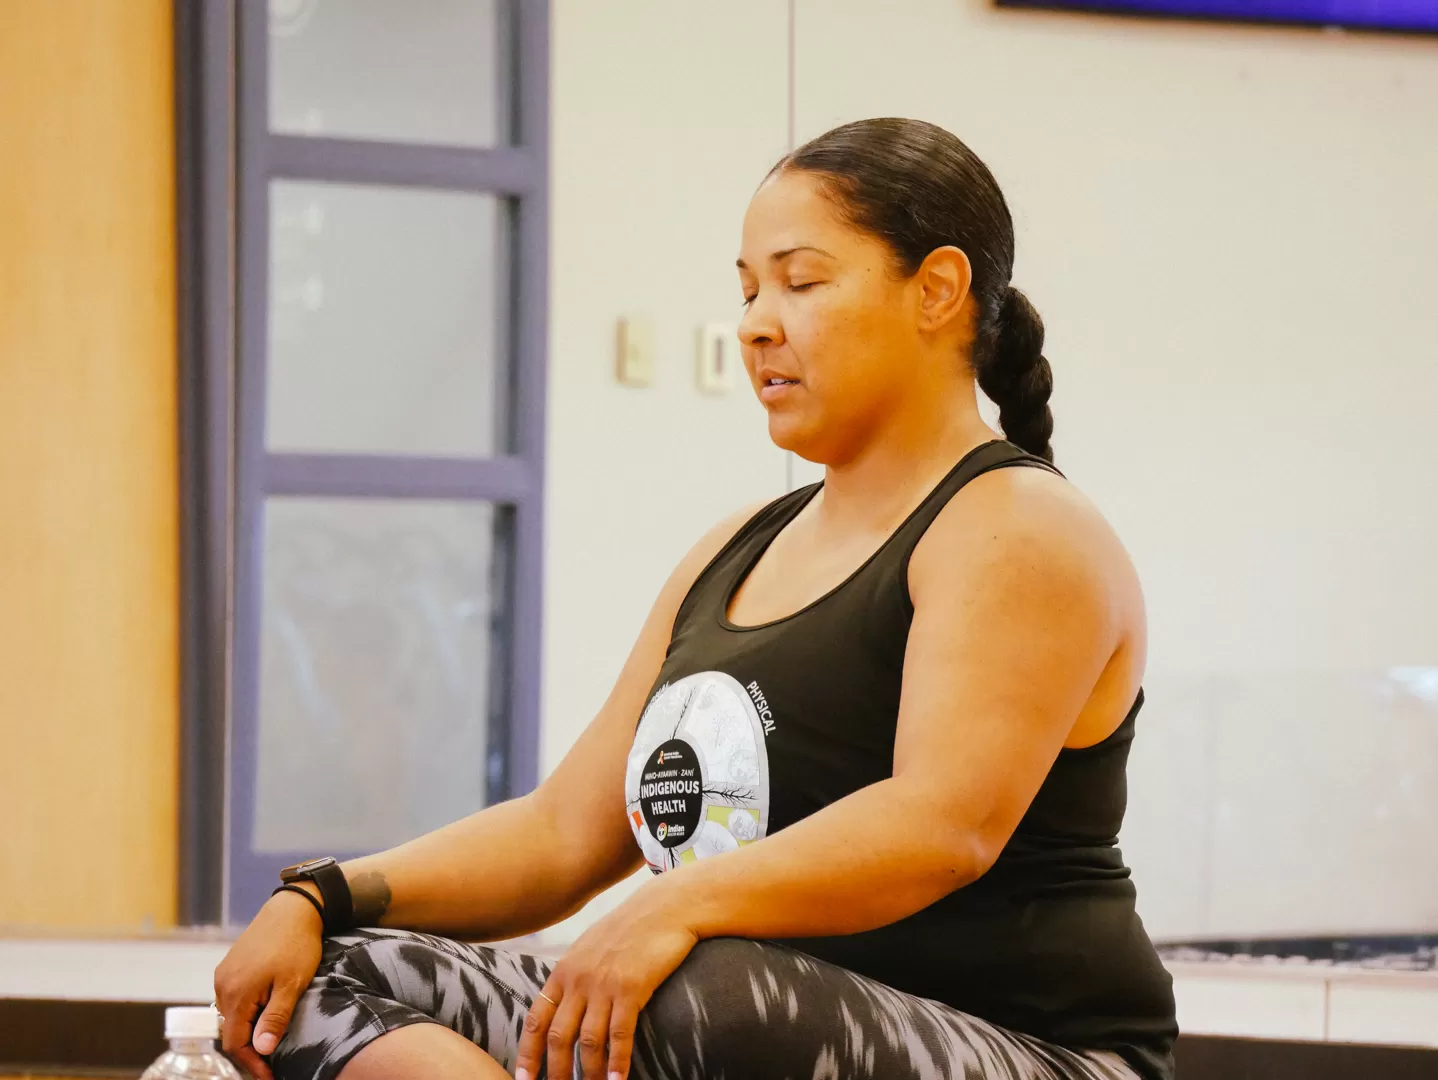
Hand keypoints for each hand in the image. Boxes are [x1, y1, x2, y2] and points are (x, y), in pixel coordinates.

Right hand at [213, 888, 323, 1079]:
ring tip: (270, 1040)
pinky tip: (264, 1014)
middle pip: (230, 1031)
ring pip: (231, 1015)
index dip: (251, 1063)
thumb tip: (263, 1050)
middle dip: (250, 1049)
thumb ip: (276, 1017)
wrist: (293, 908)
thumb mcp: (292, 984)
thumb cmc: (297, 944)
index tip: (269, 1075)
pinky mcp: (230, 966)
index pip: (235, 1043)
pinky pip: (233, 998)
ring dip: (248, 1030)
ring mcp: (224, 974)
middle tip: (272, 1064)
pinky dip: (246, 1012)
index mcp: (236, 993)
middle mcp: (223, 985)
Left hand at [515, 890, 697, 1079]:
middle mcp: (579, 979)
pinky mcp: (631, 988)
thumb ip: (574, 974)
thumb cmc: (631, 928)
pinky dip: (618, 1063)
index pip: (537, 1019)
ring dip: (588, 1073)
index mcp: (564, 970)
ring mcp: (604, 984)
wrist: (665, 907)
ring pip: (588, 1041)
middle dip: (555, 1071)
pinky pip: (620, 1034)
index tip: (523, 1078)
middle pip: (558, 1036)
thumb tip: (563, 1001)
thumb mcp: (591, 946)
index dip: (528, 1052)